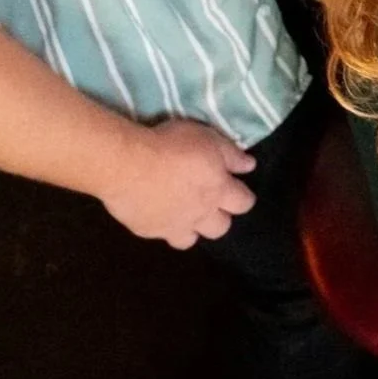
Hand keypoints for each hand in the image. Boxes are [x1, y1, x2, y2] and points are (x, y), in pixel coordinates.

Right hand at [100, 118, 257, 247]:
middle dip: (219, 217)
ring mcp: (173, 226)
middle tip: (209, 201)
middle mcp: (200, 214)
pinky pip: (161, 234)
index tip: (237, 188)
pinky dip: (162, 225)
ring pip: (191, 239)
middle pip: (221, 228)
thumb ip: (231, 155)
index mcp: (218, 191)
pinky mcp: (148, 231)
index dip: (243, 198)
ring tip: (183, 212)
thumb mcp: (208, 139)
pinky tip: (155, 210)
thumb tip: (250, 166)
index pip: (244, 204)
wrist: (127, 166)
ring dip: (192, 228)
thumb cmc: (172, 146)